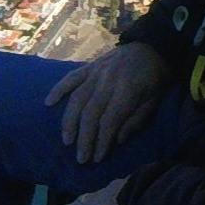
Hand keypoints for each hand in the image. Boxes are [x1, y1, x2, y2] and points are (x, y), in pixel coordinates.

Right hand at [47, 41, 169, 164]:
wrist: (153, 46)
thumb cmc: (156, 78)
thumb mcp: (154, 101)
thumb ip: (136, 120)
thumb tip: (116, 140)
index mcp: (128, 90)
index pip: (110, 120)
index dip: (102, 141)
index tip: (97, 158)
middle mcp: (109, 81)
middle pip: (91, 113)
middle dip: (84, 138)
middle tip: (81, 158)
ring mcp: (97, 71)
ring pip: (77, 98)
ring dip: (70, 122)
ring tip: (67, 141)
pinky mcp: (90, 66)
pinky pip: (71, 78)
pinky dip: (59, 89)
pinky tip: (48, 103)